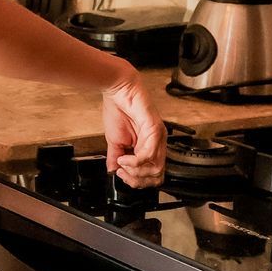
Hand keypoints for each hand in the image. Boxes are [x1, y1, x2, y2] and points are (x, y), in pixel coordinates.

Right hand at [102, 68, 166, 188]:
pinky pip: (149, 154)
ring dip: (135, 171)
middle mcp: (158, 144)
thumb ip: (116, 157)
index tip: (120, 174)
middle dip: (136, 180)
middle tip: (121, 172)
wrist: (119, 90)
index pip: (152, 175)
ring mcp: (158, 138)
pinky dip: (134, 161)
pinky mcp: (155, 130)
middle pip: (157, 176)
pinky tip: (124, 157)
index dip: (136, 181)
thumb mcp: (115, 141)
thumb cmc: (119, 109)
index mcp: (150, 146)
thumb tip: (112, 172)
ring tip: (121, 163)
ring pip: (155, 168)